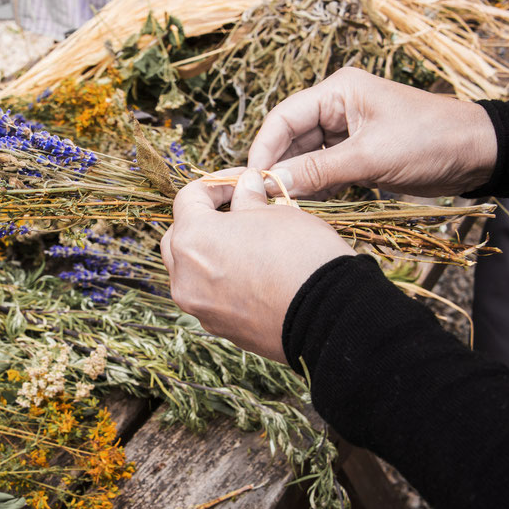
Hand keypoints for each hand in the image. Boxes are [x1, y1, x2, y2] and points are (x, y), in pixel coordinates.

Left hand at [160, 168, 354, 361]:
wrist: (330, 317)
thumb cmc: (303, 256)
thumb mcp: (278, 213)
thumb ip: (249, 199)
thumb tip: (245, 186)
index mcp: (193, 238)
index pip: (188, 198)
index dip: (217, 183)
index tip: (243, 181)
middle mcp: (184, 276)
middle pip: (178, 236)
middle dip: (203, 219)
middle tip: (237, 209)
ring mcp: (198, 306)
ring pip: (188, 270)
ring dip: (207, 252)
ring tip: (243, 243)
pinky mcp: (217, 327)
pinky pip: (207, 296)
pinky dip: (219, 280)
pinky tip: (250, 273)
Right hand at [247, 67, 497, 197]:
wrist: (479, 154)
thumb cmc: (429, 140)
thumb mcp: (370, 156)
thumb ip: (318, 170)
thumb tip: (274, 185)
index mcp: (337, 93)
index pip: (284, 118)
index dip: (264, 149)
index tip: (252, 181)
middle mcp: (336, 109)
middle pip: (291, 140)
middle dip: (278, 169)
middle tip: (264, 200)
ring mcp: (346, 134)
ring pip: (305, 159)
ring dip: (296, 182)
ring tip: (283, 207)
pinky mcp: (356, 156)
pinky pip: (323, 172)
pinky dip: (314, 189)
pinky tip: (306, 207)